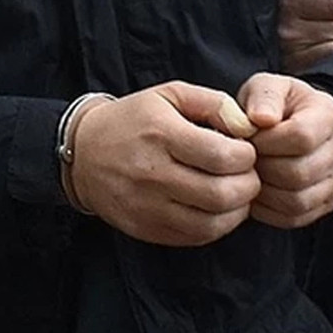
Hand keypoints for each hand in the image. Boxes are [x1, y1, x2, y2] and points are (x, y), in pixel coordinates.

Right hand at [71, 83, 260, 246]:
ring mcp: (146, 206)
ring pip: (210, 223)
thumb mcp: (170, 95)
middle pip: (220, 194)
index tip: (246, 151)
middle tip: (248, 175)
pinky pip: (194, 237)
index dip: (247, 157)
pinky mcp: (145, 228)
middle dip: (248, 186)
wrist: (83, 154)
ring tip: (237, 193)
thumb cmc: (134, 120)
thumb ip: (214, 103)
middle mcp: (151, 174)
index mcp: (160, 134)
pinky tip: (217, 209)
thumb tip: (248, 127)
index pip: (222, 157)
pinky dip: (217, 226)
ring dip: (237, 211)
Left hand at [237, 73, 332, 228]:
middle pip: (298, 173)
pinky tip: (258, 193)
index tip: (250, 137)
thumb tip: (261, 119)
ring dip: (264, 192)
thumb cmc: (276, 106)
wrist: (293, 126)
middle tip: (246, 160)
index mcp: (329, 114)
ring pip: (297, 201)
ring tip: (252, 174)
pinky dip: (269, 210)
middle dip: (263, 168)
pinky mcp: (327, 202)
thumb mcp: (266, 87)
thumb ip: (263, 96)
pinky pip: (295, 218)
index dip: (267, 142)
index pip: (301, 137)